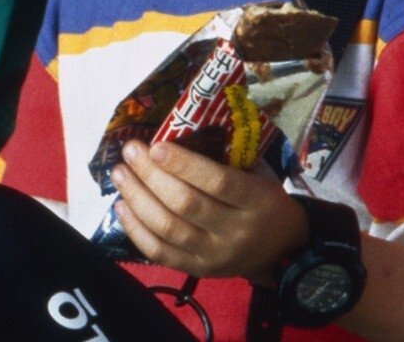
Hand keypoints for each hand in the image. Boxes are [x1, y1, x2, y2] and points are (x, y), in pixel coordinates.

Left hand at [108, 140, 306, 279]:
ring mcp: (215, 256)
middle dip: (151, 175)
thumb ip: (224, 159)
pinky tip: (121, 206)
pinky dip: (135, 229)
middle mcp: (236, 232)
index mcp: (257, 202)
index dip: (183, 164)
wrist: (283, 251)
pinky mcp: (198, 270)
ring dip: (137, 198)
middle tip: (130, 152)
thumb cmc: (264, 201)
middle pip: (185, 204)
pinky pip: (160, 252)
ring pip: (168, 228)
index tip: (155, 146)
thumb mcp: (258, 176)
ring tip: (120, 174)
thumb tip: (174, 132)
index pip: (217, 183)